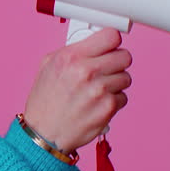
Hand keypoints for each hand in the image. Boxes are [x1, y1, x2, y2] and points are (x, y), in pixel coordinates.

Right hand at [22, 27, 132, 151]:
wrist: (44, 134)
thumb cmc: (44, 102)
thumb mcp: (48, 66)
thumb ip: (72, 51)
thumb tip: (94, 42)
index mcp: (71, 57)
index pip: (111, 36)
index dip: (111, 42)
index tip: (109, 47)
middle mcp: (86, 71)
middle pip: (124, 56)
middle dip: (116, 63)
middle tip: (105, 70)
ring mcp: (99, 90)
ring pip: (126, 77)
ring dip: (115, 83)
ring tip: (97, 90)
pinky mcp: (108, 107)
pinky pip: (123, 97)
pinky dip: (113, 101)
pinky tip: (97, 104)